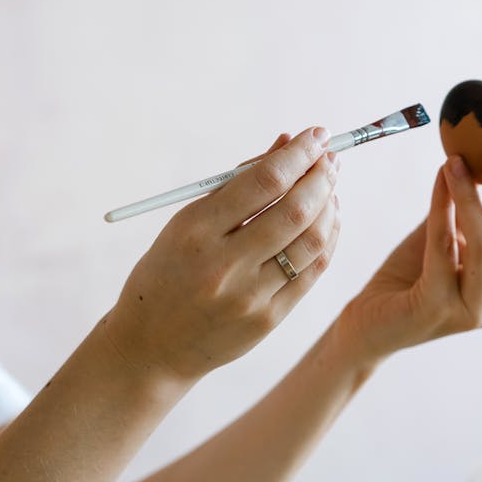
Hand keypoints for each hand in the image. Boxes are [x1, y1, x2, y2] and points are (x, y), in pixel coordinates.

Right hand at [105, 127, 340, 381]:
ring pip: (311, 241)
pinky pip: (311, 272)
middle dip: (321, 176)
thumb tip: (286, 145)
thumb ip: (236, 185)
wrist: (152, 346)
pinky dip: (327, 239)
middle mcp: (223, 264)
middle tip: (330, 159)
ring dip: (329, 206)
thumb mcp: (185, 224)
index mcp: (195, 230)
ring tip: (329, 188)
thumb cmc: (168, 273)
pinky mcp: (267, 320)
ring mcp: (249, 296)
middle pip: (294, 210)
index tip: (316, 135)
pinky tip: (327, 221)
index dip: (298, 154)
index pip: (262, 181)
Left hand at [336, 145, 481, 361]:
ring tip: (457, 162)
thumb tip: (476, 153)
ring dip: (473, 198)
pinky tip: (439, 183)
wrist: (370, 323)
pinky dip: (442, 211)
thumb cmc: (412, 276)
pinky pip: (443, 251)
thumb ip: (467, 207)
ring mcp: (473, 311)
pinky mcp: (437, 310)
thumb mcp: (449, 236)